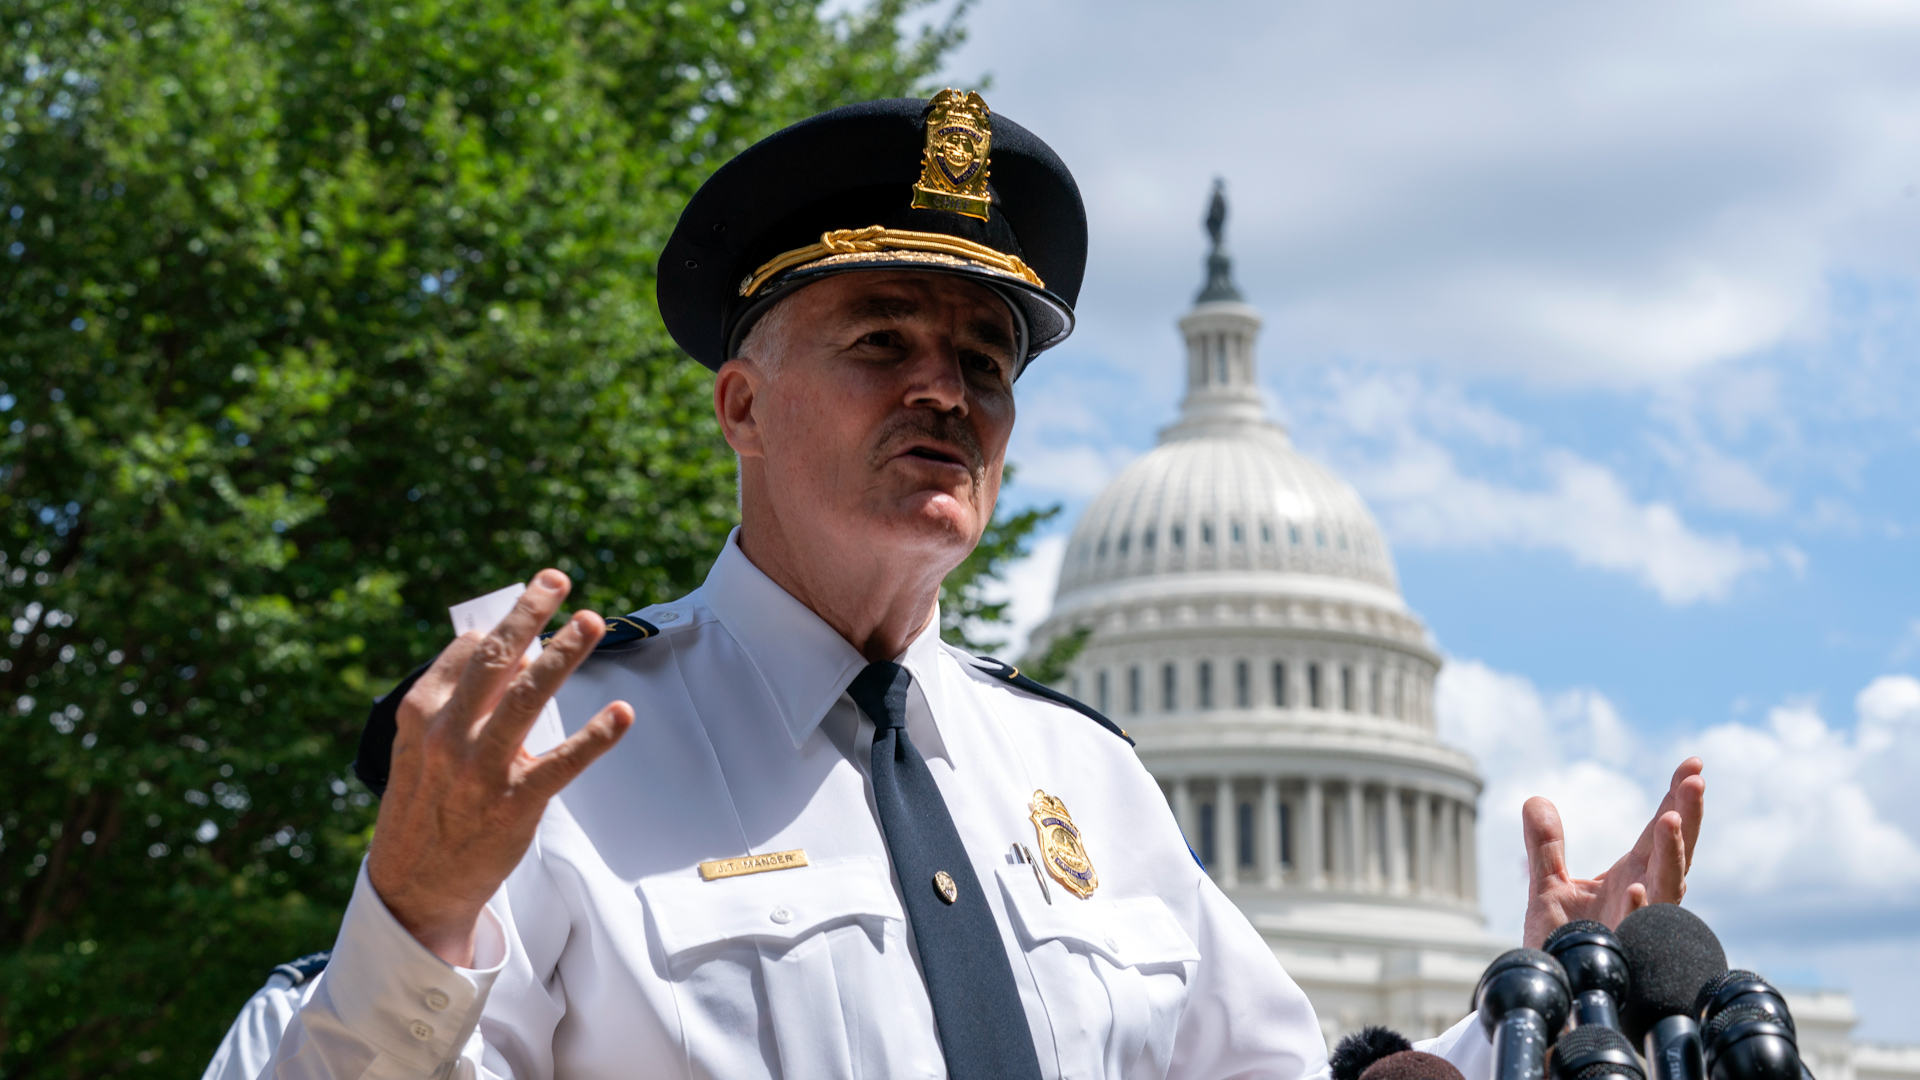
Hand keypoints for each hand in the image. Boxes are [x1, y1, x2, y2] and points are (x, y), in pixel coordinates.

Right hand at [367, 570, 634, 965]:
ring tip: (591, 622)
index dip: (505, 630)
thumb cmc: (426, 805)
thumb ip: (456, 699)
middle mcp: (449, 734)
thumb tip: (503, 648)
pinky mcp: (515, 802)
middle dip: (529, 614)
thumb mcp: (421, 745)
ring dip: (563, 655)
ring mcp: (481, 768)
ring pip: (529, 697)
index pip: (468, 652)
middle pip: (496, 660)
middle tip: (557, 580)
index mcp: (422, 713)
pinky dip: (594, 736)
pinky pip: (562, 762)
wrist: (414, 886)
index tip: (535, 611)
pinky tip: (621, 714)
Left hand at [1521, 757, 1704, 948]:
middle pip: (1675, 849)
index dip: (1677, 797)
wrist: (1557, 995)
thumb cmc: (1563, 948)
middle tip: (1695, 779)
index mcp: (1633, 874)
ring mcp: (1641, 923)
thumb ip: (1544, 847)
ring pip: (1668, 885)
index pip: (1661, 829)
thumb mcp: (1547, 888)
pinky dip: (1643, 907)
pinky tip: (1638, 886)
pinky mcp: (1630, 950)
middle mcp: (1645, 895)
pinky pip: (1642, 929)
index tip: (1694, 764)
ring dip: (1671, 853)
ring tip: (1670, 819)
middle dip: (1687, 815)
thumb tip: (1534, 799)